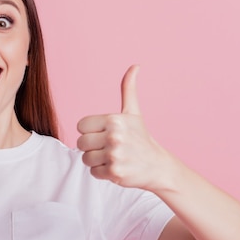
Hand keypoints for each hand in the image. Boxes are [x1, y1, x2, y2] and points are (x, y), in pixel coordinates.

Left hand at [76, 65, 169, 189]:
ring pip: (86, 159)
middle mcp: (114, 136)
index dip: (90, 132)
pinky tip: (116, 167)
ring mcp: (115, 155)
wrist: (158, 166)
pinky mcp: (115, 172)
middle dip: (92, 147)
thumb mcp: (134, 113)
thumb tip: (135, 66)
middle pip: (81, 143)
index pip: (81, 126)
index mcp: (114, 119)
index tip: (104, 134)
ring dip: (96, 161)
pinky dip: (102, 173)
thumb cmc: (141, 138)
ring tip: (113, 157)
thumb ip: (128, 89)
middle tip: (109, 148)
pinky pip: (93, 172)